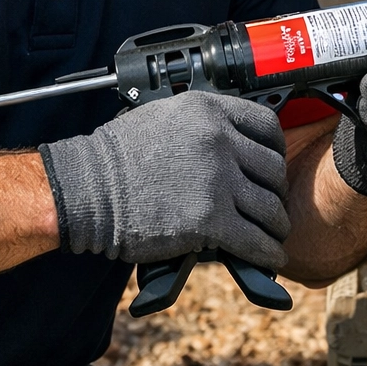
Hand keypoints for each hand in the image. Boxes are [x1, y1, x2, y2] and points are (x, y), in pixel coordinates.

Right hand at [39, 90, 289, 267]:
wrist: (88, 189)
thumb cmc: (116, 157)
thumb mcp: (164, 117)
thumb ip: (202, 125)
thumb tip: (229, 144)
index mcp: (208, 110)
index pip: (267, 125)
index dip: (277, 148)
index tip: (275, 162)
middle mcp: (219, 140)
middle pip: (273, 169)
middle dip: (276, 191)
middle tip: (271, 204)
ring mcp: (217, 180)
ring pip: (270, 207)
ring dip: (275, 224)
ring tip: (272, 233)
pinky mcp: (211, 220)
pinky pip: (255, 239)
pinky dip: (267, 251)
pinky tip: (268, 255)